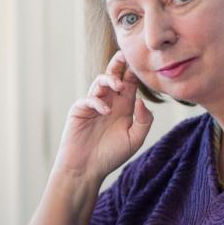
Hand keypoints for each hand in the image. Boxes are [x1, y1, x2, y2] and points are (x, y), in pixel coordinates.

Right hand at [55, 51, 153, 182]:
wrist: (87, 169)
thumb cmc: (110, 155)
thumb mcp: (135, 139)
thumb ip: (144, 121)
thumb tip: (142, 100)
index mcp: (123, 106)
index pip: (129, 83)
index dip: (133, 72)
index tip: (141, 62)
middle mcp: (109, 102)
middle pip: (113, 76)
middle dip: (118, 64)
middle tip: (124, 54)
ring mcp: (93, 105)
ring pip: (100, 83)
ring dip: (109, 80)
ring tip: (118, 86)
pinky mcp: (80, 111)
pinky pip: (88, 100)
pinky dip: (98, 102)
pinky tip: (106, 111)